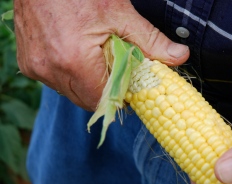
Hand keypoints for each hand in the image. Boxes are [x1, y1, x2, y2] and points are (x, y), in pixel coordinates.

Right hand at [14, 0, 188, 110]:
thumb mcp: (120, 14)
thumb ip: (151, 41)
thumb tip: (180, 56)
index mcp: (75, 60)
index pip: (103, 99)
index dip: (120, 96)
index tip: (129, 85)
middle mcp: (51, 69)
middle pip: (86, 100)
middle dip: (104, 91)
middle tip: (114, 70)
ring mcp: (36, 68)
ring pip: (71, 92)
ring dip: (86, 83)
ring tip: (94, 59)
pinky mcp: (28, 64)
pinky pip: (56, 81)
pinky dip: (70, 75)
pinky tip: (75, 56)